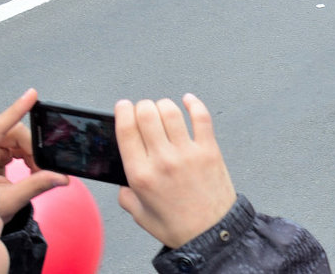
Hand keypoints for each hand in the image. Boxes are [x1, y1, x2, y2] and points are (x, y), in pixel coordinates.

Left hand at [0, 89, 68, 223]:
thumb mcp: (9, 201)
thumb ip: (36, 185)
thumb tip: (61, 177)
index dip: (16, 110)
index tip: (32, 95)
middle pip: (13, 134)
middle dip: (32, 148)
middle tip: (43, 168)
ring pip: (17, 140)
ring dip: (32, 154)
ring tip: (37, 173)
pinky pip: (15, 148)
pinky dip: (27, 158)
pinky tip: (31, 171)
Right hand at [115, 95, 237, 250]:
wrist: (212, 234)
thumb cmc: (178, 225)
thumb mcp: (140, 215)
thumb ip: (126, 196)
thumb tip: (122, 182)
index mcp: (141, 175)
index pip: (126, 131)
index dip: (122, 112)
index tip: (123, 106)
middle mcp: (162, 160)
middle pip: (146, 114)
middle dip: (141, 106)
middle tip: (143, 110)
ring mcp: (187, 153)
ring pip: (170, 111)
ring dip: (163, 105)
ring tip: (162, 109)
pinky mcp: (209, 150)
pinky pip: (201, 117)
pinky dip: (194, 103)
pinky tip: (188, 101)